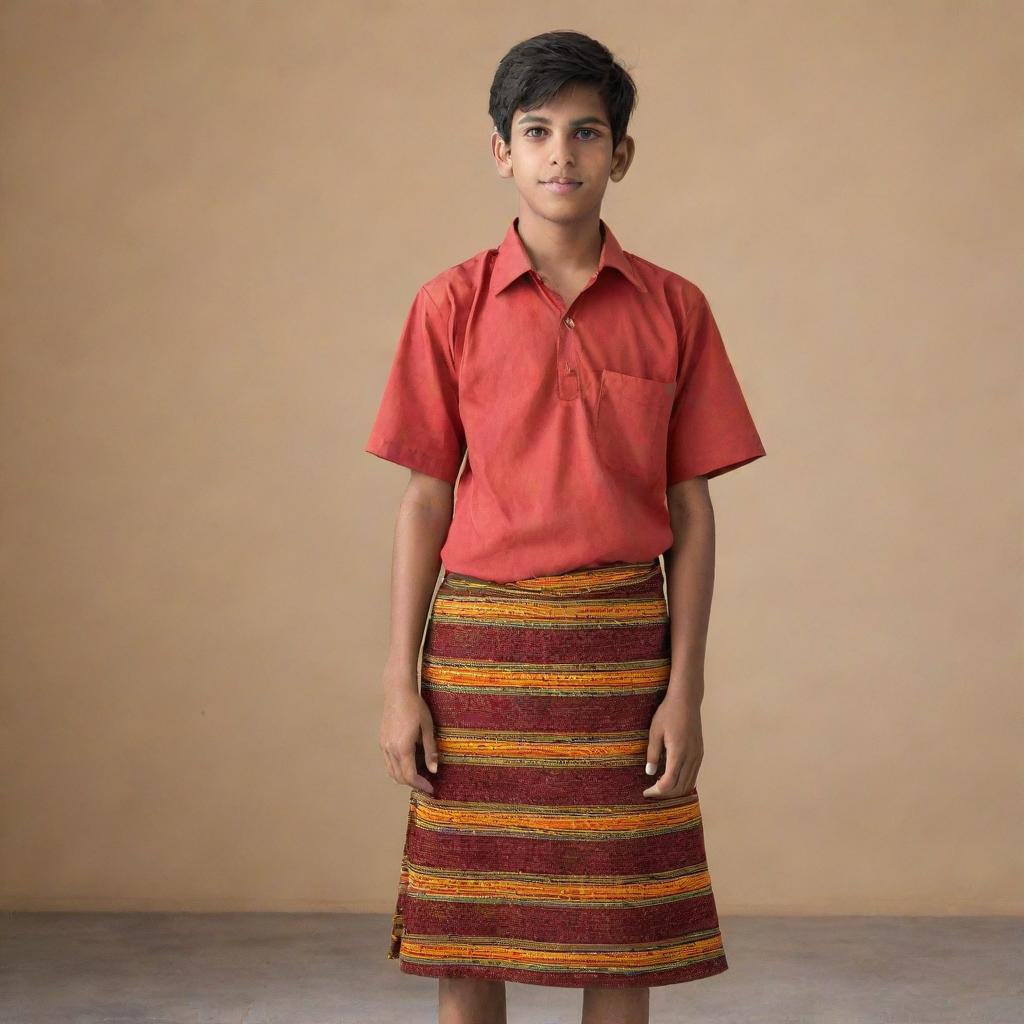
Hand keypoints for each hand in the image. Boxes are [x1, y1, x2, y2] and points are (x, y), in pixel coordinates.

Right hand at [379, 681, 438, 795]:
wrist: (398, 692)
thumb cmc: (415, 707)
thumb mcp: (427, 728)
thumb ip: (430, 750)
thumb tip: (434, 770)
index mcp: (403, 747)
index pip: (410, 776)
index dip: (421, 785)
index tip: (431, 789)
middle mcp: (390, 749)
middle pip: (399, 777)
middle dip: (413, 784)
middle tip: (427, 784)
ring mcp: (384, 745)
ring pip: (391, 771)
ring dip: (404, 777)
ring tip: (419, 776)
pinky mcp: (382, 741)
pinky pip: (388, 762)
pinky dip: (398, 768)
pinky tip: (409, 763)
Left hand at [642, 693, 703, 798]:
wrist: (686, 700)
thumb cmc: (668, 713)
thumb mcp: (654, 732)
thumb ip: (652, 753)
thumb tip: (649, 773)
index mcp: (678, 752)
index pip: (669, 783)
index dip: (657, 791)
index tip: (646, 792)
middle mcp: (691, 757)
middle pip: (680, 787)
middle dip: (665, 794)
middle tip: (651, 792)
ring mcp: (698, 756)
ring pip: (689, 783)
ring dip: (675, 789)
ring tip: (659, 785)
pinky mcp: (700, 753)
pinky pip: (693, 775)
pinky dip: (683, 782)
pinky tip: (671, 777)